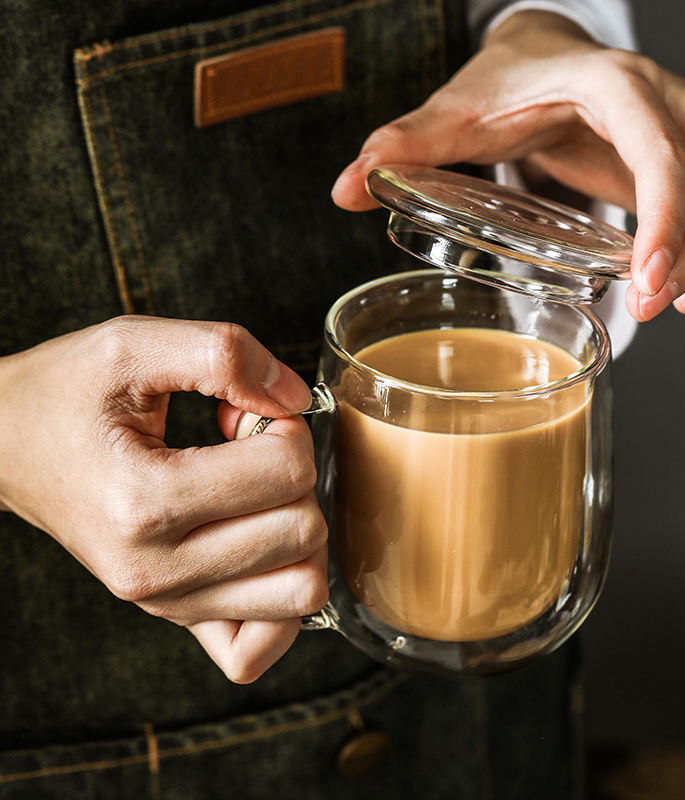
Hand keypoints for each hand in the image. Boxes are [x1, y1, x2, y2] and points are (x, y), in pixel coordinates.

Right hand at [0, 316, 326, 682]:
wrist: (2, 447)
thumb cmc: (64, 396)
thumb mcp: (133, 345)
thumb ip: (223, 354)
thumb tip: (295, 395)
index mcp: (145, 500)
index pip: (286, 472)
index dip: (287, 428)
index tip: (247, 416)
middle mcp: (155, 569)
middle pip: (302, 531)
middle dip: (296, 476)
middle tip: (249, 451)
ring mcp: (164, 602)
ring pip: (300, 591)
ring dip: (298, 532)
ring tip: (251, 496)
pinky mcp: (172, 616)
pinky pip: (260, 647)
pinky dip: (280, 599)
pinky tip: (258, 548)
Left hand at [332, 11, 684, 320]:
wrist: (544, 58)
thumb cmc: (506, 86)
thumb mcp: (456, 111)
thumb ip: (406, 145)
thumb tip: (347, 187)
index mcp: (615, 88)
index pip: (664, 148)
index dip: (667, 216)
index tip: (645, 282)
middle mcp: (673, 105)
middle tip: (656, 309)